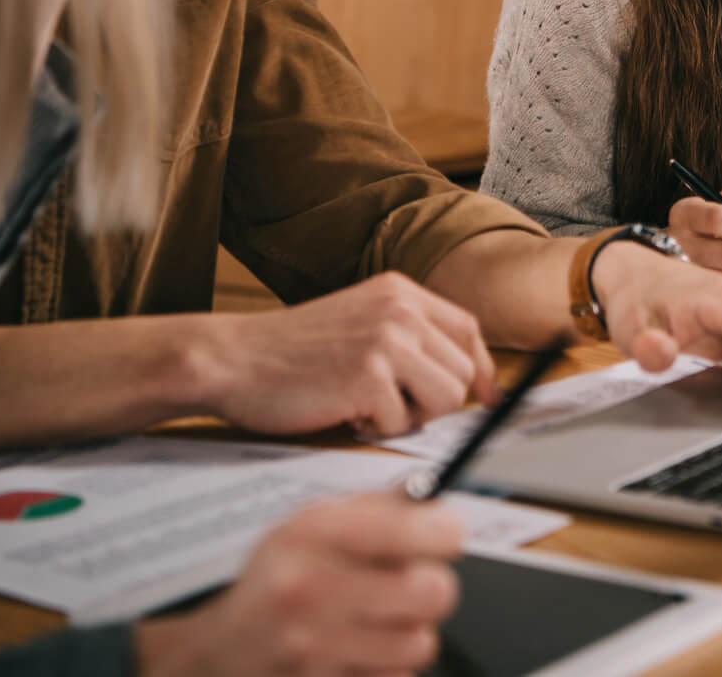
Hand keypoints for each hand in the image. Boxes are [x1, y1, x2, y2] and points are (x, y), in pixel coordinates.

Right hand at [135, 492, 460, 676]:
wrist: (221, 650)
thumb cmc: (277, 581)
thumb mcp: (310, 525)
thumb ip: (375, 508)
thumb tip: (436, 503)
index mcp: (313, 533)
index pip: (415, 530)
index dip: (444, 532)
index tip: (442, 534)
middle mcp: (313, 588)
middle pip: (432, 591)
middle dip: (432, 586)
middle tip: (414, 583)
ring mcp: (316, 646)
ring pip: (420, 642)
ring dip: (409, 632)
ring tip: (380, 620)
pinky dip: (387, 666)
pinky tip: (361, 650)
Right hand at [199, 272, 498, 437]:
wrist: (232, 359)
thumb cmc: (291, 352)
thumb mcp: (360, 322)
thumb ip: (409, 338)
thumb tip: (468, 380)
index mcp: (399, 292)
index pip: (468, 329)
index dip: (482, 369)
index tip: (489, 398)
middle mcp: (399, 310)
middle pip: (462, 372)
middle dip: (434, 402)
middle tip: (390, 404)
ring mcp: (386, 341)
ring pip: (445, 399)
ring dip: (410, 416)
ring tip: (367, 405)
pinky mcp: (368, 377)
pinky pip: (404, 423)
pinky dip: (376, 428)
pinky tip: (344, 411)